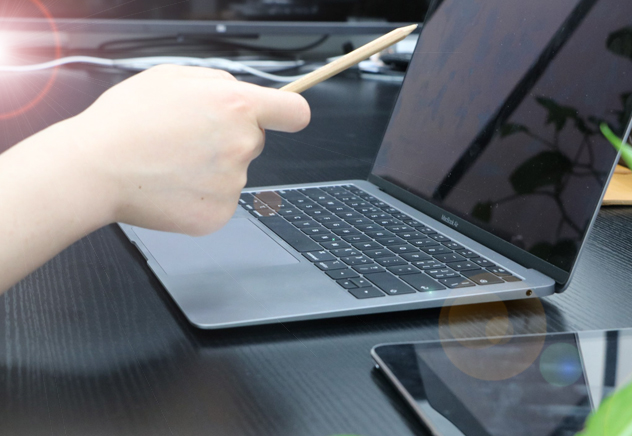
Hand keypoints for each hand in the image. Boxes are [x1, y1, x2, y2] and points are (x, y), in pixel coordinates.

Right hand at [65, 65, 310, 235]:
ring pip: (234, 172)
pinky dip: (201, 195)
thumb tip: (240, 91)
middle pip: (256, 142)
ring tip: (170, 162)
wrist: (96, 169)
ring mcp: (233, 184)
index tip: (284, 117)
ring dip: (212, 168)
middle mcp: (242, 145)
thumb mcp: (171, 76)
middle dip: (231, 138)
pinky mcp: (219, 213)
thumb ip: (217, 81)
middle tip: (188, 139)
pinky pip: (220, 200)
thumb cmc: (126, 122)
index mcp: (236, 106)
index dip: (289, 113)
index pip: (294, 112)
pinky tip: (172, 186)